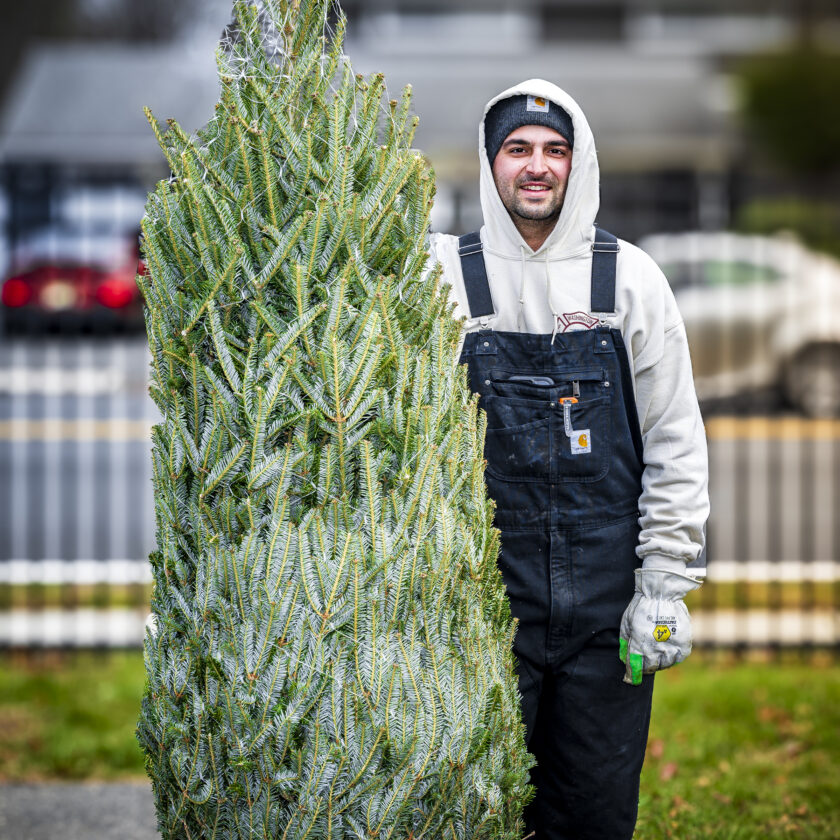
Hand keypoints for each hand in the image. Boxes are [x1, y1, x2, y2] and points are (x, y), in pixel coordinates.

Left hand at [619, 562, 700, 685]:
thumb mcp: (626, 623)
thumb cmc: (640, 606)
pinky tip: (667, 652)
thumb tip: (624, 658)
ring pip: (665, 663)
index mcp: (640, 642)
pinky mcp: (684, 641)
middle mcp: (657, 646)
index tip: (630, 677)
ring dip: (659, 662)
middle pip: (651, 666)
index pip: (636, 666)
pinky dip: (673, 657)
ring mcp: (672, 644)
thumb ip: (626, 642)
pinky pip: (679, 657)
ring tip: (655, 656)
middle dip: (645, 667)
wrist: (661, 593)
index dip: (633, 674)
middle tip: (643, 663)